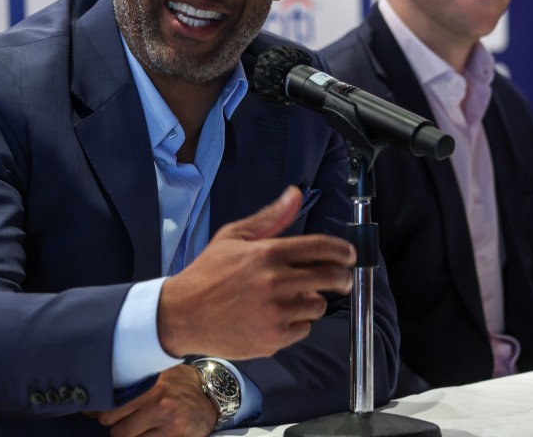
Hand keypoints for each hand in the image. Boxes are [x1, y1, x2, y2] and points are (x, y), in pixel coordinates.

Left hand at [88, 364, 215, 436]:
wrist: (210, 398)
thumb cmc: (178, 384)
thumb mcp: (157, 373)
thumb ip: (133, 381)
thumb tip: (98, 398)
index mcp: (148, 380)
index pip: (110, 398)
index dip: (98, 408)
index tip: (92, 411)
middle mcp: (155, 397)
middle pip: (111, 420)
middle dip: (111, 423)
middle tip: (119, 420)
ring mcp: (164, 417)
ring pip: (123, 435)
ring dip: (125, 434)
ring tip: (135, 428)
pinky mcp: (172, 434)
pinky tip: (148, 433)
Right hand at [158, 185, 354, 359]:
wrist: (183, 314)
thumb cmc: (208, 273)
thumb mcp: (234, 237)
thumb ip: (270, 217)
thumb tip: (295, 194)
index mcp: (267, 253)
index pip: (321, 247)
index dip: (342, 250)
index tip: (349, 255)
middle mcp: (275, 282)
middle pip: (330, 277)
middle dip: (342, 277)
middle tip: (341, 279)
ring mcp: (275, 312)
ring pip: (317, 305)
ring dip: (312, 300)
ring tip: (292, 298)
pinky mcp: (274, 338)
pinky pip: (303, 328)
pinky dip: (296, 323)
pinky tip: (276, 316)